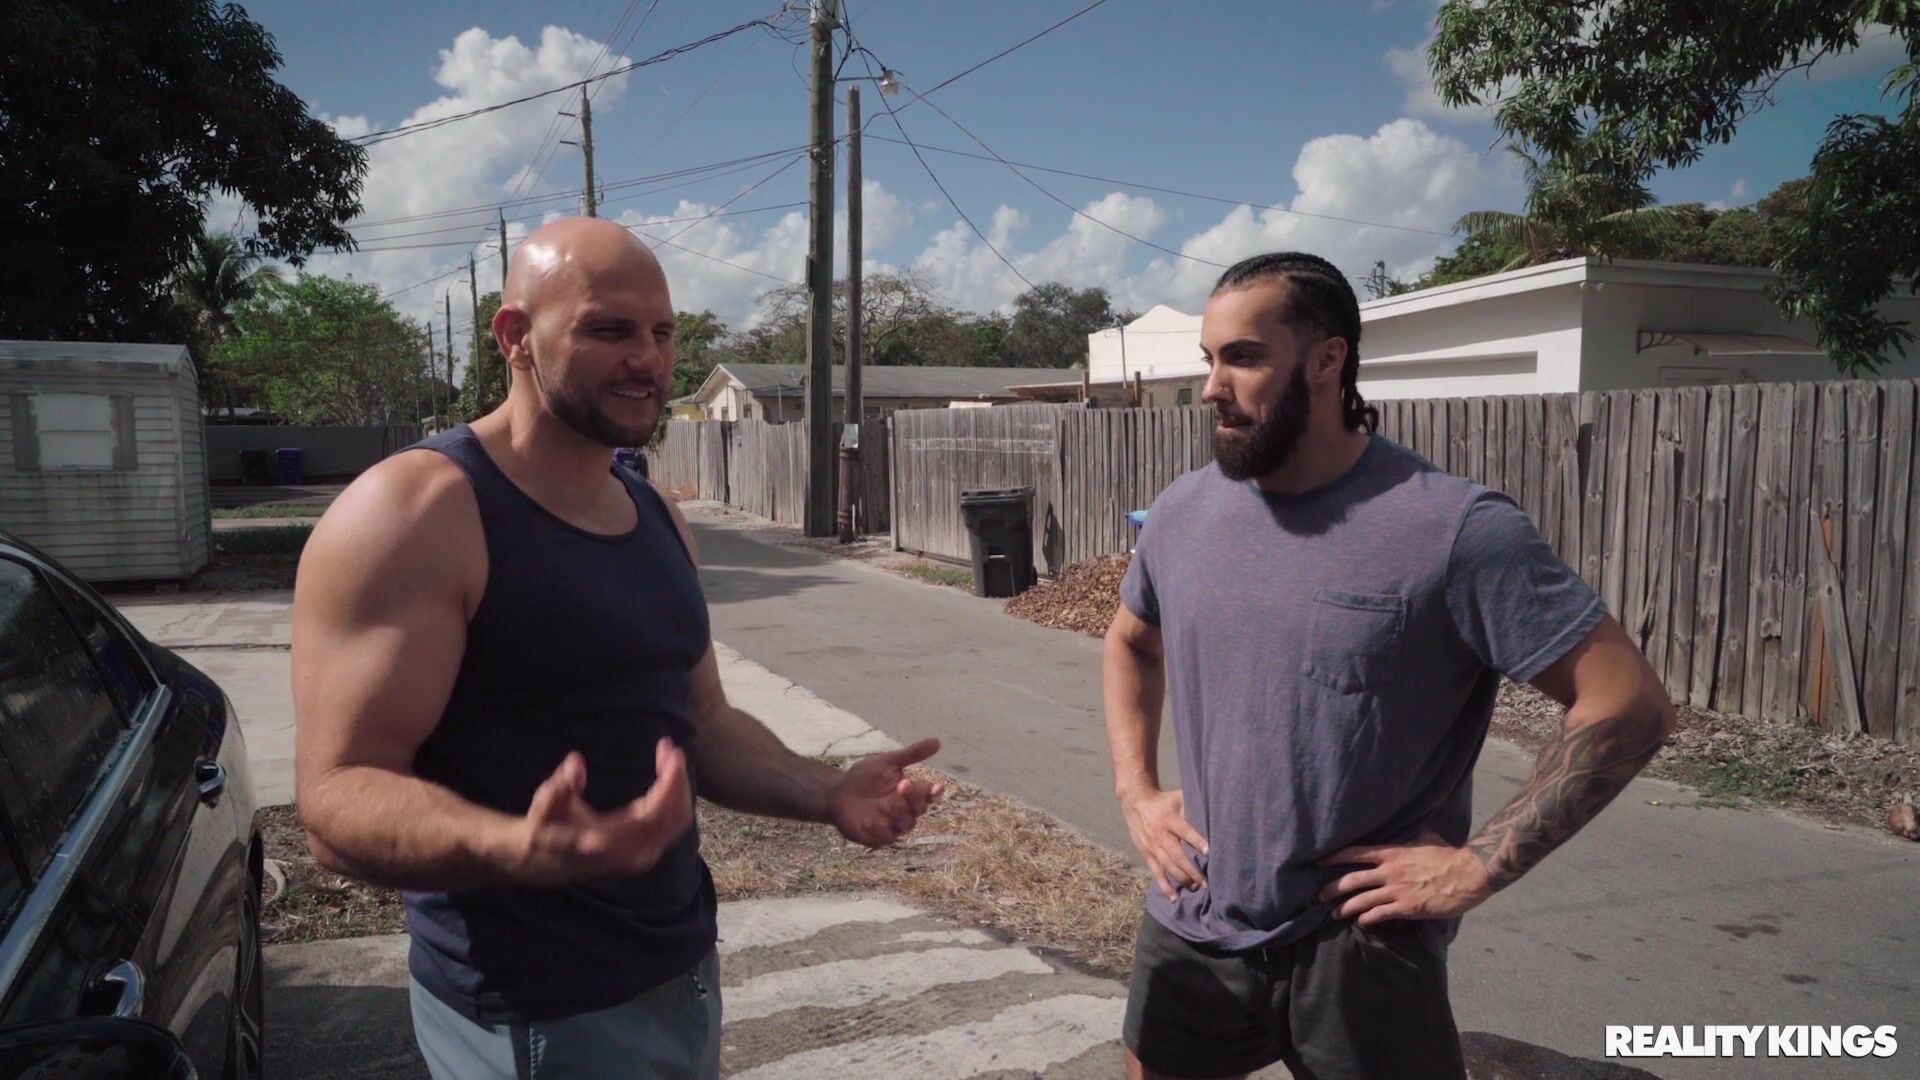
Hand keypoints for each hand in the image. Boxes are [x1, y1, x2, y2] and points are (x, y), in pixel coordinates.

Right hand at [516, 740, 693, 884]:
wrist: (545, 861)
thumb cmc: (546, 828)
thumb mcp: (545, 805)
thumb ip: (560, 786)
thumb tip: (576, 761)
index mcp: (611, 842)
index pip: (656, 813)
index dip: (670, 781)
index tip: (671, 751)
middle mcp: (633, 853)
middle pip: (676, 815)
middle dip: (678, 779)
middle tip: (669, 747)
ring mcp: (642, 855)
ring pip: (678, 819)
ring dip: (678, 786)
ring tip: (669, 755)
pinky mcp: (645, 850)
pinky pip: (672, 823)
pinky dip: (675, 797)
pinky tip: (666, 774)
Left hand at [829, 738, 945, 847]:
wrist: (838, 793)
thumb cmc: (865, 777)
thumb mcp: (887, 762)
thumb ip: (911, 754)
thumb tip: (937, 741)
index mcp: (911, 793)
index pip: (928, 794)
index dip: (934, 792)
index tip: (937, 786)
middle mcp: (906, 811)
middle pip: (918, 809)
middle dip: (913, 798)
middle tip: (903, 784)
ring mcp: (893, 825)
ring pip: (905, 825)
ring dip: (898, 813)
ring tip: (886, 804)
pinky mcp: (878, 837)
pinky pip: (885, 837)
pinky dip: (878, 829)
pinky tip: (869, 820)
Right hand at [1119, 786, 1206, 901]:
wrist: (1135, 802)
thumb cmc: (1163, 801)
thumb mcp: (1178, 799)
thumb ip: (1192, 808)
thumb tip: (1213, 816)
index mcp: (1170, 819)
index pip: (1185, 831)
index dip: (1196, 841)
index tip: (1208, 851)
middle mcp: (1160, 835)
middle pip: (1177, 856)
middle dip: (1191, 870)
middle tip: (1205, 883)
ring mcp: (1152, 846)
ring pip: (1167, 866)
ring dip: (1181, 879)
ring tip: (1194, 889)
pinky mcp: (1145, 853)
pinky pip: (1155, 872)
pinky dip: (1164, 885)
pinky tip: (1173, 897)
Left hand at [1318, 830, 1493, 926]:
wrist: (1468, 874)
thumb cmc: (1449, 855)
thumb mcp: (1425, 838)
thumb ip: (1409, 838)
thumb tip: (1406, 830)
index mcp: (1392, 852)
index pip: (1356, 853)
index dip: (1335, 857)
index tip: (1320, 862)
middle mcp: (1389, 871)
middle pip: (1352, 880)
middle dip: (1332, 888)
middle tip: (1320, 895)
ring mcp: (1397, 891)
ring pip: (1362, 900)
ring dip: (1345, 908)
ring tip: (1334, 913)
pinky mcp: (1407, 908)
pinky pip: (1380, 914)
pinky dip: (1367, 919)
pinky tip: (1361, 922)